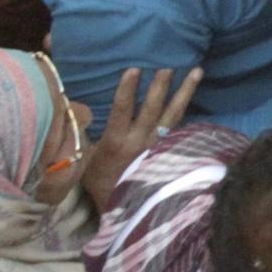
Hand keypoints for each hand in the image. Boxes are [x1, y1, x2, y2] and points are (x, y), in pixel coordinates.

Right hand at [84, 64, 203, 209]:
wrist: (123, 206)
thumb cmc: (99, 179)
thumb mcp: (83, 159)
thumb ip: (82, 135)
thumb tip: (74, 109)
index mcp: (116, 142)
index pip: (122, 110)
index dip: (127, 89)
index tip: (133, 69)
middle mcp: (141, 141)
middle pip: (153, 109)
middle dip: (161, 86)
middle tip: (169, 65)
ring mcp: (159, 144)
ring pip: (174, 114)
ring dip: (185, 91)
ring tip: (197, 71)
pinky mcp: (171, 148)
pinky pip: (181, 125)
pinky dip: (188, 108)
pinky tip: (196, 93)